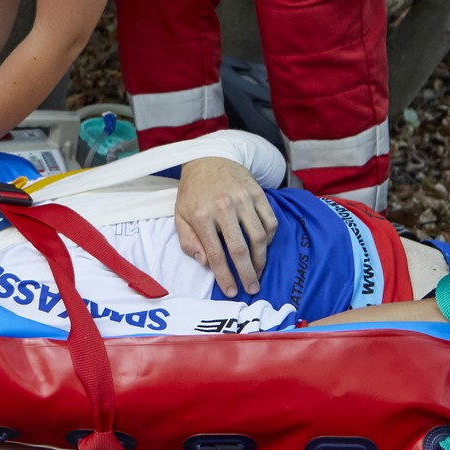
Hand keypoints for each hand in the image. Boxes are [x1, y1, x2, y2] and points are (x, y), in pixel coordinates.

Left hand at [174, 157, 276, 295]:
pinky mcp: (257, 192)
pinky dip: (270, 237)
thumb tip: (205, 263)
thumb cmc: (193, 193)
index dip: (225, 276)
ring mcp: (242, 198)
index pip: (215, 253)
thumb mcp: (180, 215)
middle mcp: (223, 206)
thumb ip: (188, 241)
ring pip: (259, 236)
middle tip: (252, 289)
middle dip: (247, 273)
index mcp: (201, 215)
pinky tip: (263, 246)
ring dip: (261, 259)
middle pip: (240, 248)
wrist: (208, 158)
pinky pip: (270, 220)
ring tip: (258, 271)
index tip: (232, 291)